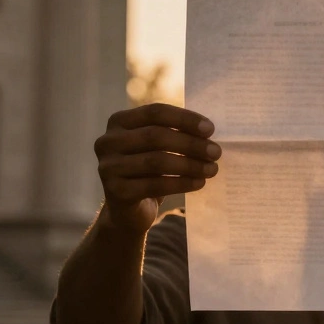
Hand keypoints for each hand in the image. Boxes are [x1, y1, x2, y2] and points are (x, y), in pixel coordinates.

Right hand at [94, 103, 220, 235]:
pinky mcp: (115, 192)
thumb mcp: (156, 147)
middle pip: (155, 136)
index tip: (210, 129)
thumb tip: (207, 130)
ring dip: (190, 164)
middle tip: (216, 152)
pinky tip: (199, 182)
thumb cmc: (148, 171)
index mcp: (118, 122)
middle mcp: (107, 141)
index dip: (184, 119)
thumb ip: (173, 132)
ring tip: (212, 169)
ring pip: (156, 161)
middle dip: (190, 143)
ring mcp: (108, 167)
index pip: (154, 112)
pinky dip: (181, 183)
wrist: (127, 211)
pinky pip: (155, 185)